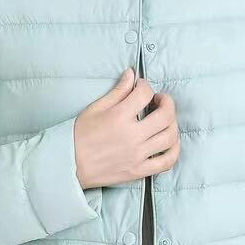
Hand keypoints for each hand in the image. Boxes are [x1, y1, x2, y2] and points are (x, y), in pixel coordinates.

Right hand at [74, 68, 179, 189]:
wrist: (70, 166)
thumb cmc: (79, 136)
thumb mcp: (95, 109)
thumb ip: (117, 91)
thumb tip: (132, 74)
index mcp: (119, 117)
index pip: (145, 94)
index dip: (146, 85)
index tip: (141, 87)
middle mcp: (132, 136)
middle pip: (165, 115)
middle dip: (167, 102)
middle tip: (160, 100)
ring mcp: (138, 155)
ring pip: (170, 137)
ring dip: (173, 124)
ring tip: (165, 120)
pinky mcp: (139, 171)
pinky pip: (167, 162)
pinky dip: (174, 150)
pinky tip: (170, 142)